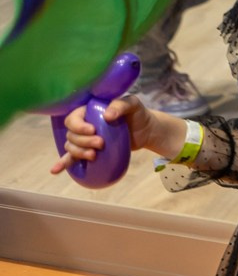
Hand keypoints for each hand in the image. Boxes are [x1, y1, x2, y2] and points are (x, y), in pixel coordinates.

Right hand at [50, 96, 171, 173]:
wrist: (146, 131)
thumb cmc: (138, 114)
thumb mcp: (133, 104)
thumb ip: (121, 105)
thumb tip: (107, 116)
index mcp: (89, 111)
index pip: (73, 118)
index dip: (78, 126)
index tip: (92, 130)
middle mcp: (84, 125)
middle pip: (71, 135)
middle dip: (83, 141)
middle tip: (101, 143)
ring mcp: (85, 139)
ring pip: (71, 146)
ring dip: (79, 152)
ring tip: (94, 155)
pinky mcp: (89, 151)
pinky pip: (71, 158)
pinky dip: (63, 163)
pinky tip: (55, 170)